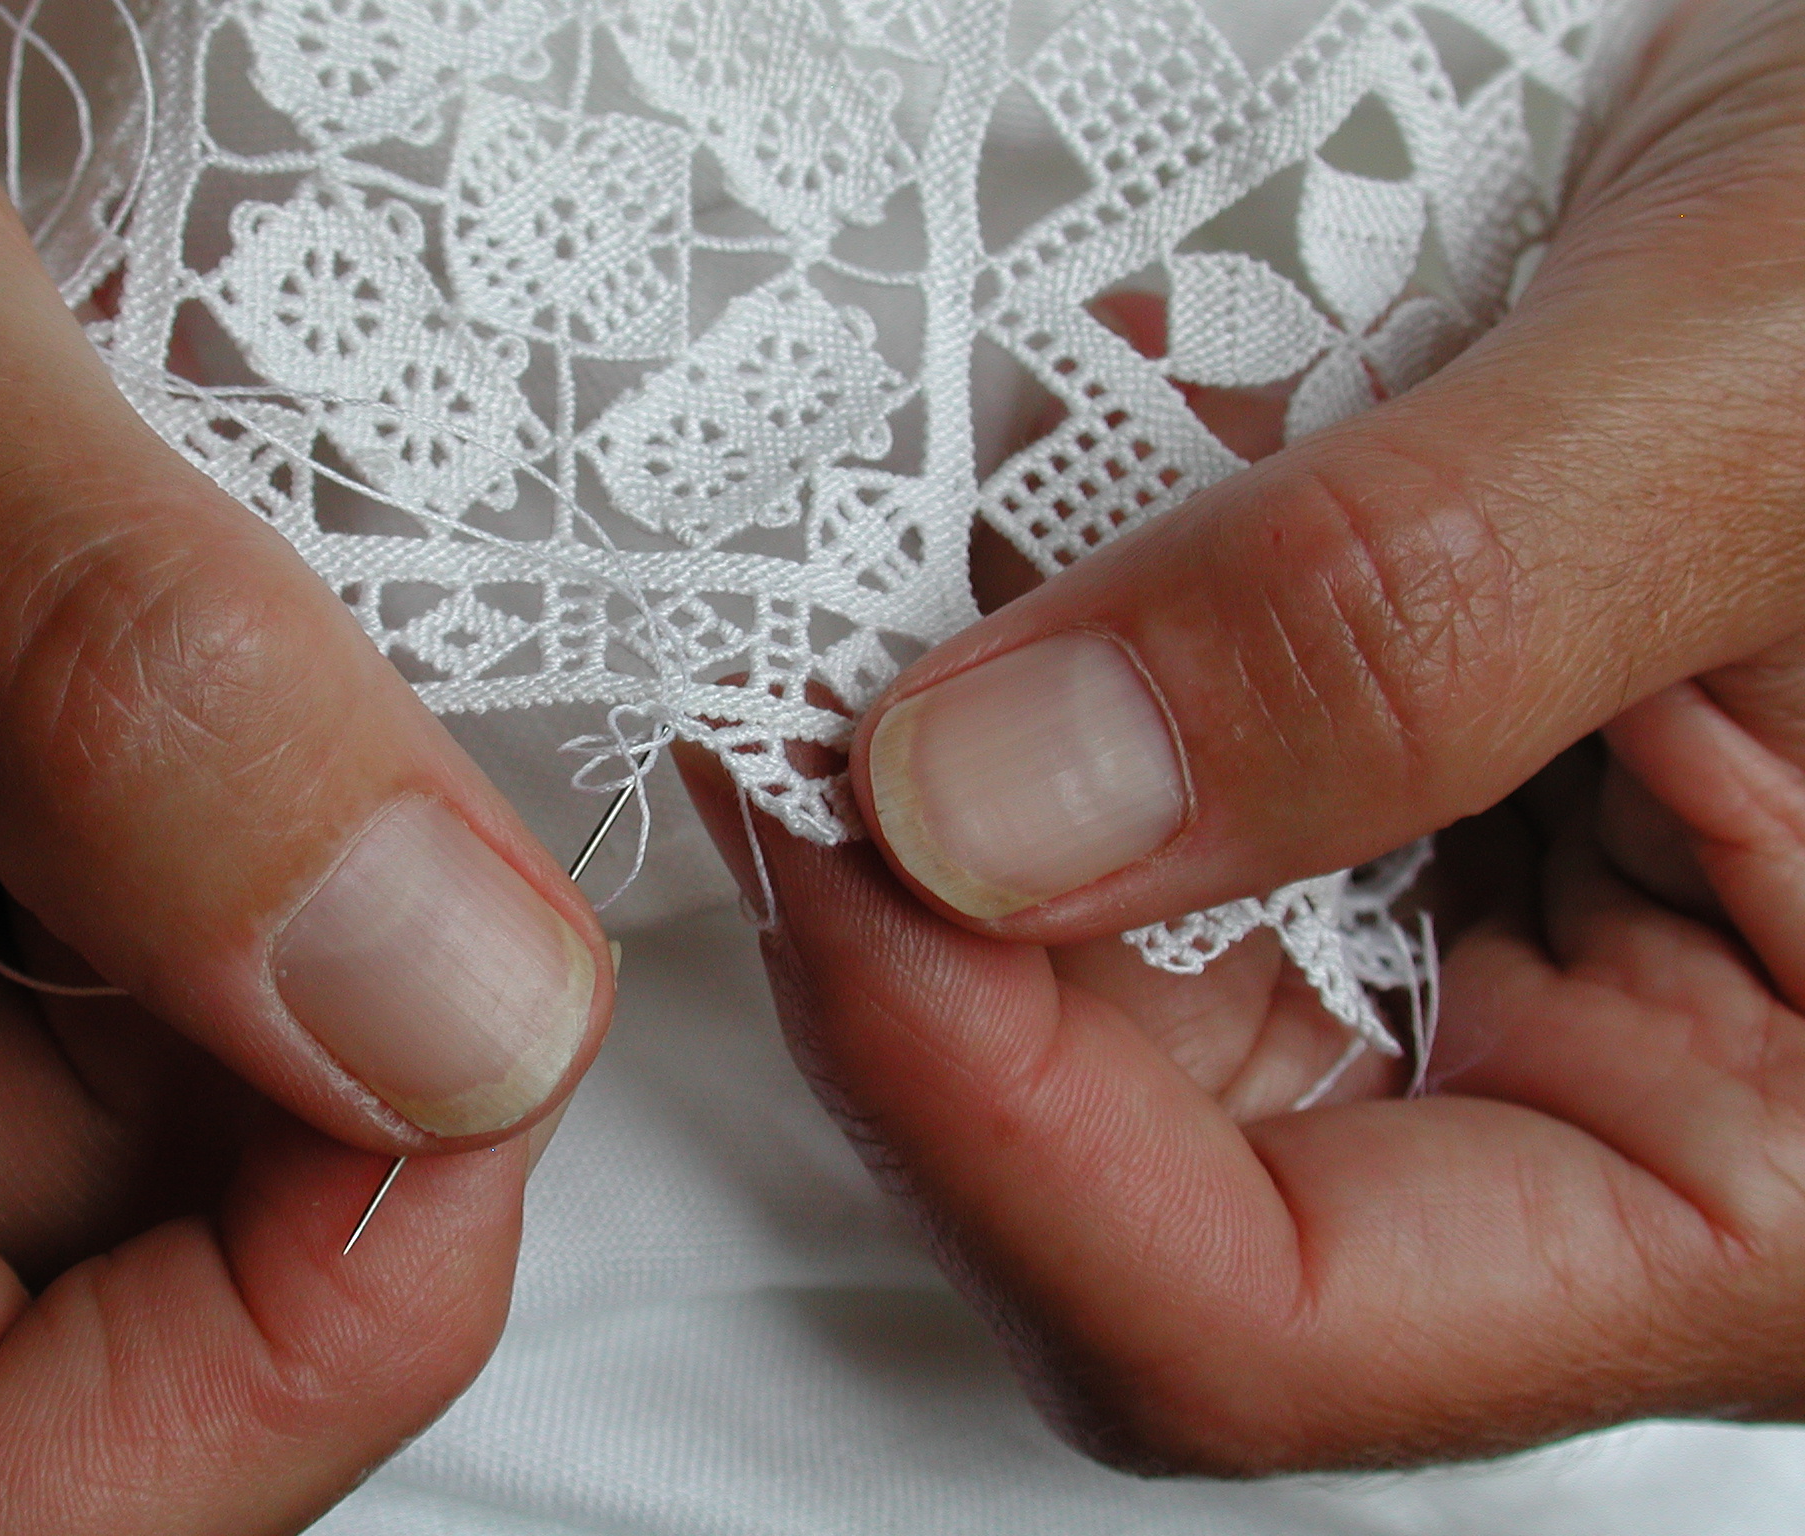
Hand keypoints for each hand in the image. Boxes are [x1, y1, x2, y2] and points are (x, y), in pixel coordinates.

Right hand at [0, 2, 611, 1527]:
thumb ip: (93, 676)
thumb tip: (465, 1014)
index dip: (307, 1333)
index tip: (501, 1039)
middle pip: (94, 1298)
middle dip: (304, 1043)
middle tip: (359, 751)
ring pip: (104, 1119)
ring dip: (242, 898)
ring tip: (171, 626)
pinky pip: (54, 964)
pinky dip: (163, 824)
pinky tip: (107, 639)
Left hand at [683, 0, 1804, 1472]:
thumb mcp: (1766, 409)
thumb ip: (1397, 630)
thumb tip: (986, 807)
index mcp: (1757, 1178)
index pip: (1246, 1314)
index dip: (962, 1103)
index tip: (814, 822)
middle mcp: (1581, 1094)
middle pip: (1099, 1130)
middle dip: (927, 867)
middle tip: (827, 628)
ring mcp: (1464, 943)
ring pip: (1077, 933)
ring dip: (985, 705)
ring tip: (1010, 470)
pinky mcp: (1386, 795)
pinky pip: (1128, 773)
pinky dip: (1066, 615)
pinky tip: (1101, 451)